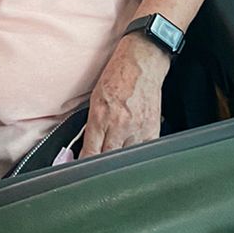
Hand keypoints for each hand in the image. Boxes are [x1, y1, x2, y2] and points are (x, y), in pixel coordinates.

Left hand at [81, 33, 167, 158]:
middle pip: (107, 160)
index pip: (90, 153)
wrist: (143, 61)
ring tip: (115, 156)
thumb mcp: (96, 98)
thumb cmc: (117, 75)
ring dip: (118, 160)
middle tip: (96, 167)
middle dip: (99, 166)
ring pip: (125, 161)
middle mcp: (119, 125)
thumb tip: (87, 149)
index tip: (80, 171)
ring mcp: (138, 130)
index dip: (83, 166)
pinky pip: (143, 154)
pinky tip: (131, 150)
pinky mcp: (152, 130)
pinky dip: (136, 156)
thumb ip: (92, 125)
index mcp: (101, 116)